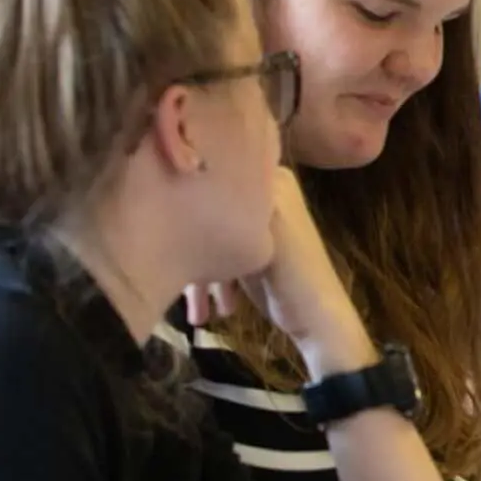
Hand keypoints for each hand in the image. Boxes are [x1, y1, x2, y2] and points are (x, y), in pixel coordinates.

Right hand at [185, 168, 372, 376]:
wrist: (315, 316)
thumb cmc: (295, 268)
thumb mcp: (268, 227)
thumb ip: (241, 196)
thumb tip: (207, 164)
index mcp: (274, 182)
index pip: (225, 174)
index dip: (196, 190)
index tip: (165, 205)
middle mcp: (264, 197)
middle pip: (213, 210)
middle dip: (195, 243)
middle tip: (175, 270)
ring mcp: (254, 226)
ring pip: (213, 240)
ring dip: (201, 276)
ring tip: (198, 313)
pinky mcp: (246, 254)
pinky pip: (217, 260)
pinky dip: (209, 287)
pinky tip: (203, 314)